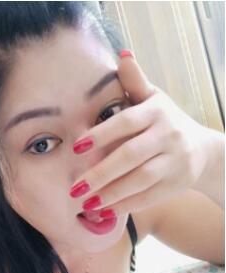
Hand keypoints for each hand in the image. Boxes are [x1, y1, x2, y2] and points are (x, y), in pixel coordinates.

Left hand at [69, 50, 210, 217]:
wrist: (204, 150)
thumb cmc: (166, 122)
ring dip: (111, 194)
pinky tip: (105, 210)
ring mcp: (175, 161)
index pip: (126, 122)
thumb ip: (135, 83)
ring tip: (87, 203)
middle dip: (100, 173)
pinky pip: (149, 197)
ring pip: (140, 180)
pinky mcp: (177, 183)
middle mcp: (168, 136)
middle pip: (130, 156)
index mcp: (156, 112)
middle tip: (74, 187)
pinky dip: (126, 205)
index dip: (101, 134)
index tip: (76, 146)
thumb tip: (122, 54)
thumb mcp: (154, 99)